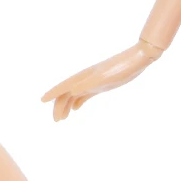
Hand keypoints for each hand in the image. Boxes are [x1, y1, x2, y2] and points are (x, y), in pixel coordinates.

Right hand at [42, 40, 161, 120]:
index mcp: (84, 76)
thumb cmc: (122, 67)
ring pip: (74, 94)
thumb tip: (72, 92)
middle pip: (67, 93)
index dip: (53, 93)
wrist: (138, 59)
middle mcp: (85, 78)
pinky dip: (78, 101)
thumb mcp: (105, 78)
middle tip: (56, 120)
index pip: (64, 86)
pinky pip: (85, 94)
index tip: (42, 100)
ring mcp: (93, 81)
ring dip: (67, 105)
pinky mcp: (101, 84)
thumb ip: (89, 84)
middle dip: (59, 106)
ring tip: (62, 118)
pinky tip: (76, 108)